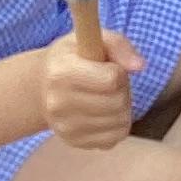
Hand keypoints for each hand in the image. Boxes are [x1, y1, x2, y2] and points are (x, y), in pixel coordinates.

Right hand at [40, 25, 143, 149]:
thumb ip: (118, 44)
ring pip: (120, 122)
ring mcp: (66, 127)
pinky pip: (115, 138)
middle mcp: (59, 104)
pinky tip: (105, 113)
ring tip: (107, 97)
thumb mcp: (90, 38)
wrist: (42, 88)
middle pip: (118, 102)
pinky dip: (117, 125)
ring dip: (122, 108)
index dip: (119, 71)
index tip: (109, 67)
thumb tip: (139, 66)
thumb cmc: (72, 58)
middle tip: (110, 83)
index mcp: (61, 73)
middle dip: (123, 90)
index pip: (111, 80)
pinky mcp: (75, 142)